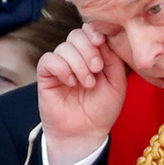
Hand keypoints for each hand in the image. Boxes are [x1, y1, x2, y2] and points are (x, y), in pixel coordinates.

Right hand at [37, 24, 126, 164]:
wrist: (85, 133)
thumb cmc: (102, 110)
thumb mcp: (117, 83)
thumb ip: (114, 59)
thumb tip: (104, 38)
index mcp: (94, 55)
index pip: (91, 31)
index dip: (95, 32)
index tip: (101, 42)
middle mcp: (76, 57)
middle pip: (76, 34)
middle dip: (88, 49)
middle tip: (97, 69)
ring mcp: (61, 65)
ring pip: (64, 47)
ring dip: (78, 64)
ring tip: (87, 83)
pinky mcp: (46, 75)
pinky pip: (49, 59)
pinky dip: (61, 68)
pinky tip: (70, 82)